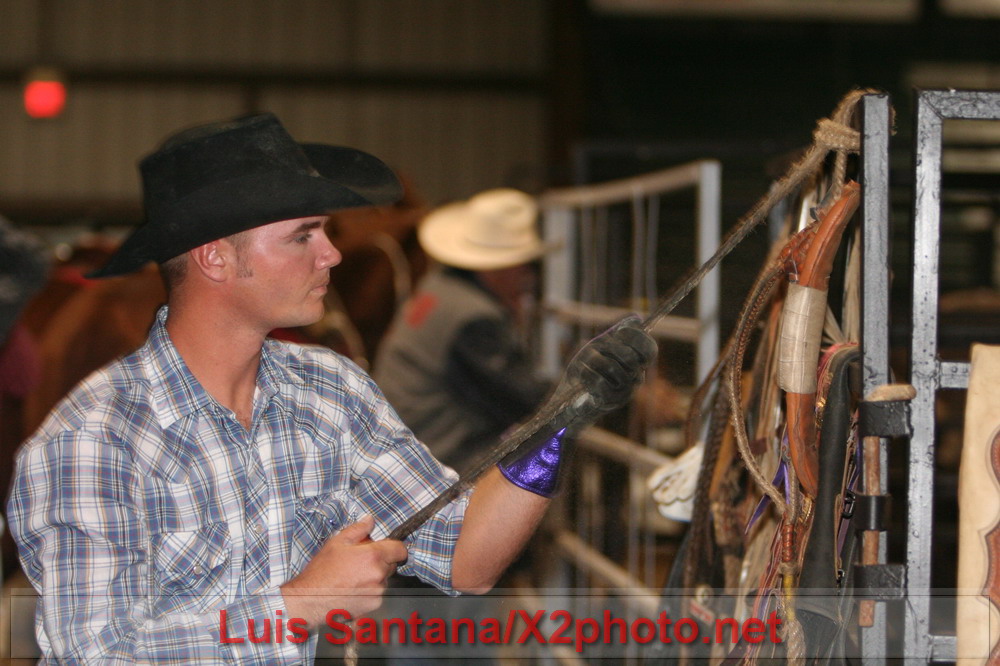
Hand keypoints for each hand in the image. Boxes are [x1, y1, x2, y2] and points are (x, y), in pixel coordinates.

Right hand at [280, 515, 407, 626]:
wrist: (310, 600)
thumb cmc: (322, 571)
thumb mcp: (337, 543)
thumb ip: (358, 529)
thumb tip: (370, 521)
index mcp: (373, 556)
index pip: (400, 550)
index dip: (394, 547)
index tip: (386, 549)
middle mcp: (379, 575)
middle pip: (391, 565)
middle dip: (381, 562)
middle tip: (360, 563)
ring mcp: (378, 592)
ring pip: (384, 579)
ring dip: (375, 577)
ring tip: (354, 578)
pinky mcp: (374, 606)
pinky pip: (378, 594)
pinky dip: (370, 591)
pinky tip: (353, 590)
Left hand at [554, 315, 656, 426]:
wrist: (572, 394)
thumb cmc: (589, 367)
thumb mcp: (602, 344)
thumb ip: (617, 331)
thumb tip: (636, 318)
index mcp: (638, 364)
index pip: (649, 350)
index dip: (636, 337)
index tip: (619, 331)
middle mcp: (635, 379)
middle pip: (629, 357)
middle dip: (610, 347)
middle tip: (599, 346)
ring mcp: (624, 392)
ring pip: (611, 367)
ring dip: (593, 359)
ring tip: (586, 362)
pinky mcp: (608, 402)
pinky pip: (598, 381)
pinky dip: (586, 372)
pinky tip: (582, 374)